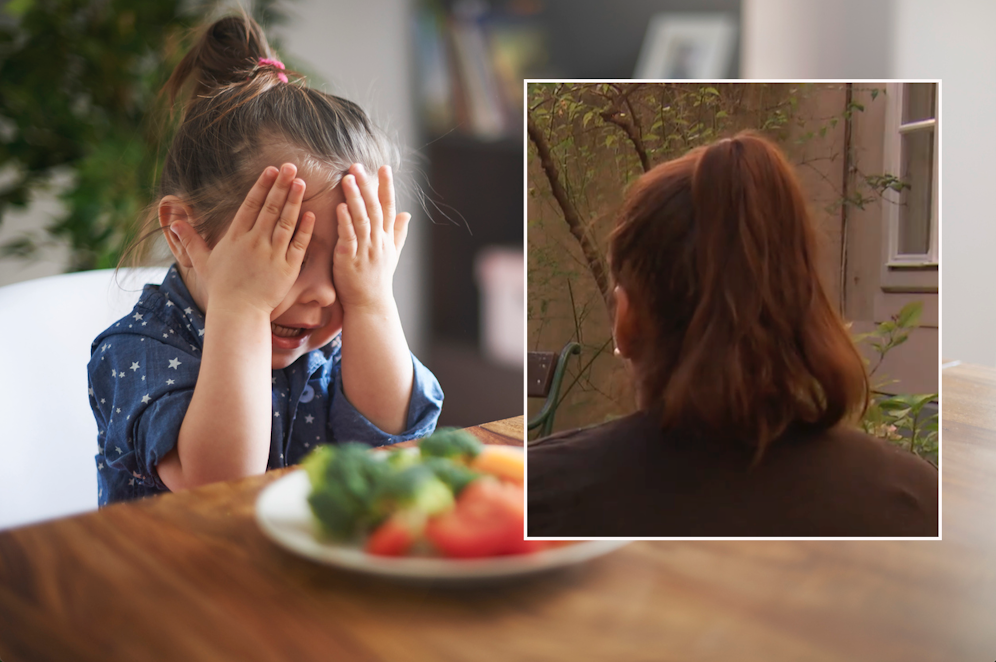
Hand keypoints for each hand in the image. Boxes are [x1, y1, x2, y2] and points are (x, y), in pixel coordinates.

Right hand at [170, 163, 314, 315]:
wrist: (238, 312)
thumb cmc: (222, 288)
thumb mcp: (203, 262)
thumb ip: (191, 240)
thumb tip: (173, 223)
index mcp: (236, 237)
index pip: (251, 205)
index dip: (262, 186)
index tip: (271, 170)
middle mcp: (254, 242)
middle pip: (270, 208)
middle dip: (281, 186)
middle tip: (291, 167)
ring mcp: (272, 254)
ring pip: (286, 222)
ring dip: (294, 201)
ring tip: (302, 182)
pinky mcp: (287, 268)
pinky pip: (298, 244)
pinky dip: (305, 229)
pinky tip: (311, 214)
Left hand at [334, 164, 410, 311]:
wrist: (370, 305)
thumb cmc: (378, 280)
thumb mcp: (392, 255)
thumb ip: (398, 233)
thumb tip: (408, 214)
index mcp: (387, 238)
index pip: (389, 207)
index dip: (386, 187)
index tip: (384, 167)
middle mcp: (378, 242)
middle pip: (374, 209)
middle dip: (367, 186)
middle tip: (357, 166)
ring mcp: (365, 250)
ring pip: (361, 219)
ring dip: (355, 198)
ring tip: (347, 179)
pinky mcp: (349, 259)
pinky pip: (349, 237)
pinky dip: (345, 222)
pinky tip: (339, 207)